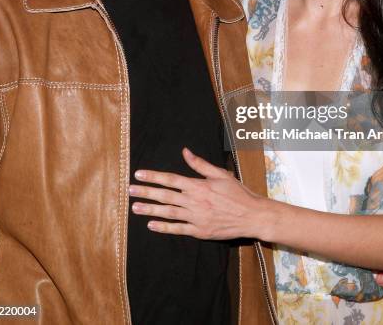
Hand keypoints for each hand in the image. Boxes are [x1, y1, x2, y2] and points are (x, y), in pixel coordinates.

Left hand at [129, 147, 265, 239]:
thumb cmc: (238, 193)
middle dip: (146, 192)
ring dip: (150, 210)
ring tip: (135, 207)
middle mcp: (195, 201)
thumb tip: (185, 151)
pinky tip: (151, 225)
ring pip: (168, 213)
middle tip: (130, 190)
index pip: (170, 179)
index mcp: (198, 185)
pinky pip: (178, 229)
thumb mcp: (220, 174)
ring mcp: (196, 218)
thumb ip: (200, 164)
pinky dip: (164, 227)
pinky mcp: (200, 231)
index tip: (139, 174)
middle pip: (165, 196)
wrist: (252, 215)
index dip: (153, 176)